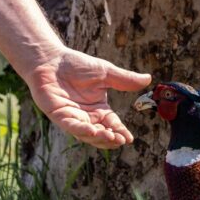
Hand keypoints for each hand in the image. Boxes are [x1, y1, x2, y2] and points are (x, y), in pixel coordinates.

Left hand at [25, 46, 150, 148]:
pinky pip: (71, 126)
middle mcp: (87, 117)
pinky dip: (81, 130)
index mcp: (99, 109)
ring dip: (98, 138)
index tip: (130, 139)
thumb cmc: (76, 65)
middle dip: (111, 139)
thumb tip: (148, 79)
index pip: (113, 124)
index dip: (121, 132)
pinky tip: (92, 131)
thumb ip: (125, 79)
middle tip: (120, 139)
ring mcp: (72, 118)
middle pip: (101, 134)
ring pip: (87, 135)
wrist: (50, 59)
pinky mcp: (59, 115)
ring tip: (110, 137)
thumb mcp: (105, 72)